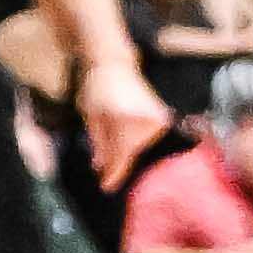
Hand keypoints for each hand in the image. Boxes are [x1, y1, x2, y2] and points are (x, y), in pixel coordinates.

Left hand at [74, 64, 175, 195]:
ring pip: (136, 147)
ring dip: (123, 148)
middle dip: (115, 161)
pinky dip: (133, 141)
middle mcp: (143, 118)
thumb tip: (102, 168)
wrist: (114, 65)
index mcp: (124, 117)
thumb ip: (99, 144)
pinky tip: (122, 129)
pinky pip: (144, 140)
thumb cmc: (96, 88)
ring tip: (111, 128)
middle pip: (128, 152)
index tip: (107, 187)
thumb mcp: (90, 117)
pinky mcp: (161, 118)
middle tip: (104, 169)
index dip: (113, 173)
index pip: (121, 154)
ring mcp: (156, 118)